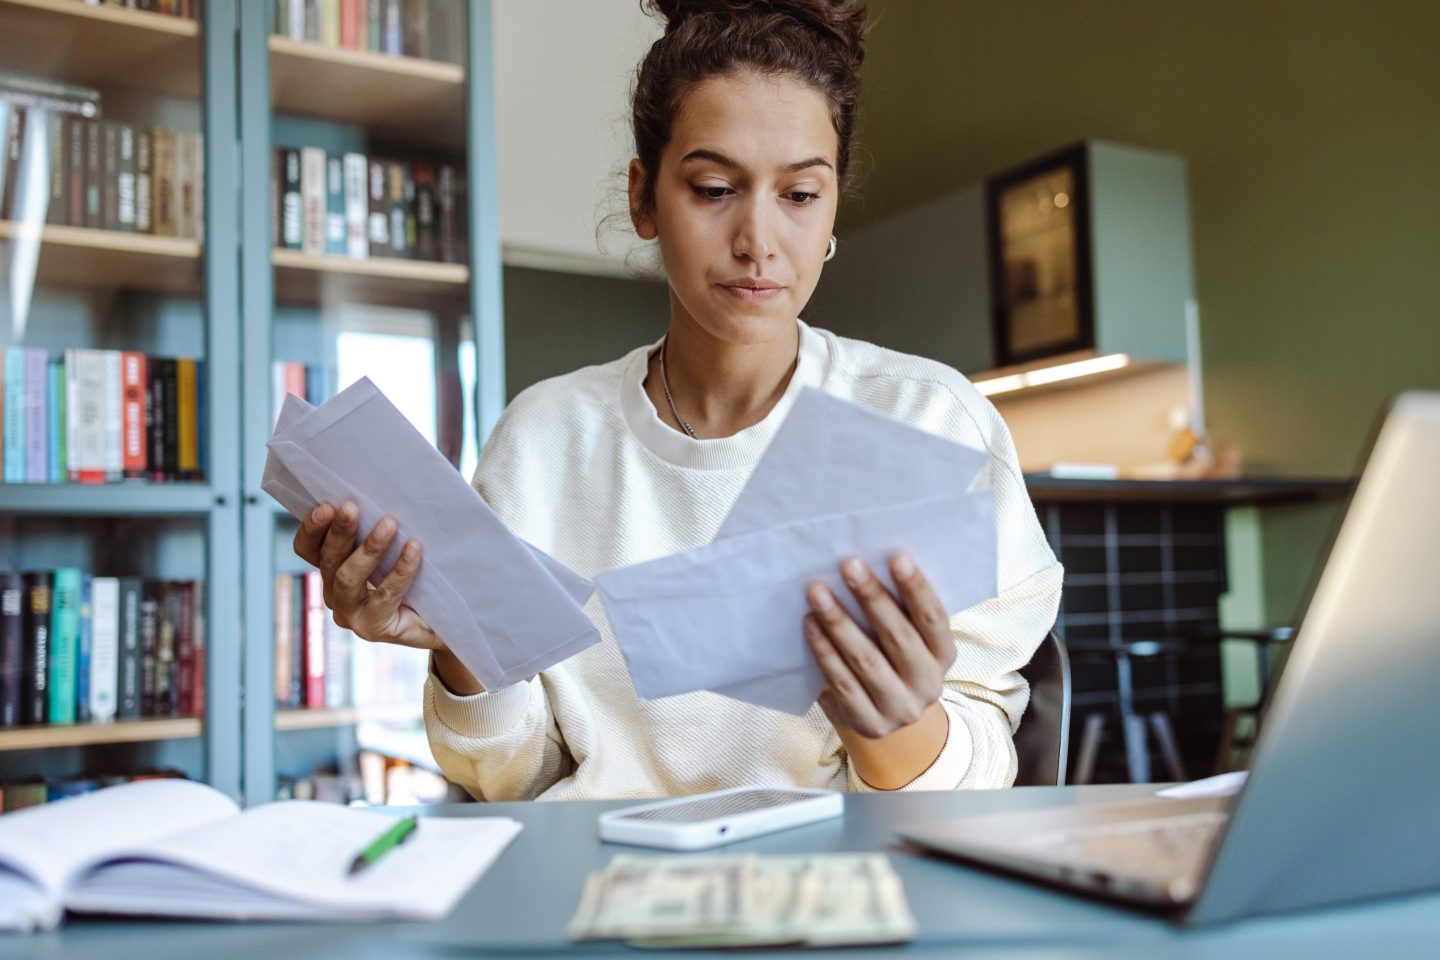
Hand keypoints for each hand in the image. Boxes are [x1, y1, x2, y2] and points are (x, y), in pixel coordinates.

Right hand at [292, 501, 442, 651]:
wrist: (445, 619)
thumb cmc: (420, 576)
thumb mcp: (394, 547)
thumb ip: (381, 525)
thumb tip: (386, 489)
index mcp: (332, 570)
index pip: (308, 549)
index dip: (312, 528)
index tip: (326, 505)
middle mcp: (335, 593)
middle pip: (327, 560)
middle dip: (339, 532)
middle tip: (351, 508)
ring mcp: (351, 614)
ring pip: (348, 578)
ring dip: (368, 549)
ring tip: (389, 524)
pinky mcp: (373, 628)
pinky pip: (384, 596)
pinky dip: (400, 570)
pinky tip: (414, 549)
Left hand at [804, 553, 956, 738]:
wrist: (879, 714)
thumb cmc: (888, 658)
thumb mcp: (907, 639)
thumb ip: (898, 610)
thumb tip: (868, 563)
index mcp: (944, 655)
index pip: (933, 619)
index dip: (917, 588)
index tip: (897, 557)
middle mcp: (928, 685)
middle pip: (899, 637)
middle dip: (872, 597)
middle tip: (849, 565)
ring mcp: (900, 709)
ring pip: (866, 660)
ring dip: (839, 621)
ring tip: (818, 592)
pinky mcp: (869, 724)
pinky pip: (842, 682)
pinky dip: (824, 651)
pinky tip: (810, 624)